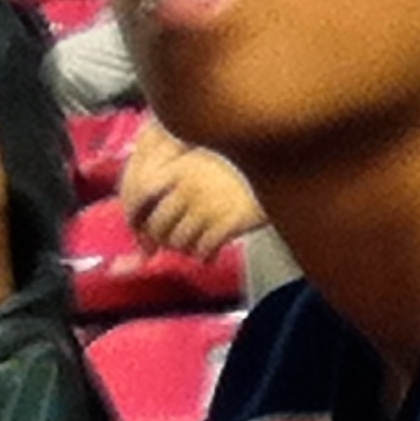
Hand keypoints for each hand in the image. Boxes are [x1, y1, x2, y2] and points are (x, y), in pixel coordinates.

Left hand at [119, 120, 262, 259]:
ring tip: (197, 247)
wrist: (282, 168)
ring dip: (186, 250)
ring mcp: (207, 203)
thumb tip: (144, 222)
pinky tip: (211, 254)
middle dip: (164, 242)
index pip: (137, 198)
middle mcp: (188, 183)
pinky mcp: (228, 221)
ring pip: (178, 243)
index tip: (144, 240)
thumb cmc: (238, 171)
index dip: (137, 224)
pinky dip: (205, 256)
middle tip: (177, 246)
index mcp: (177, 164)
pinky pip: (203, 250)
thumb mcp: (200, 163)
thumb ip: (170, 184)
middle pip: (156, 227)